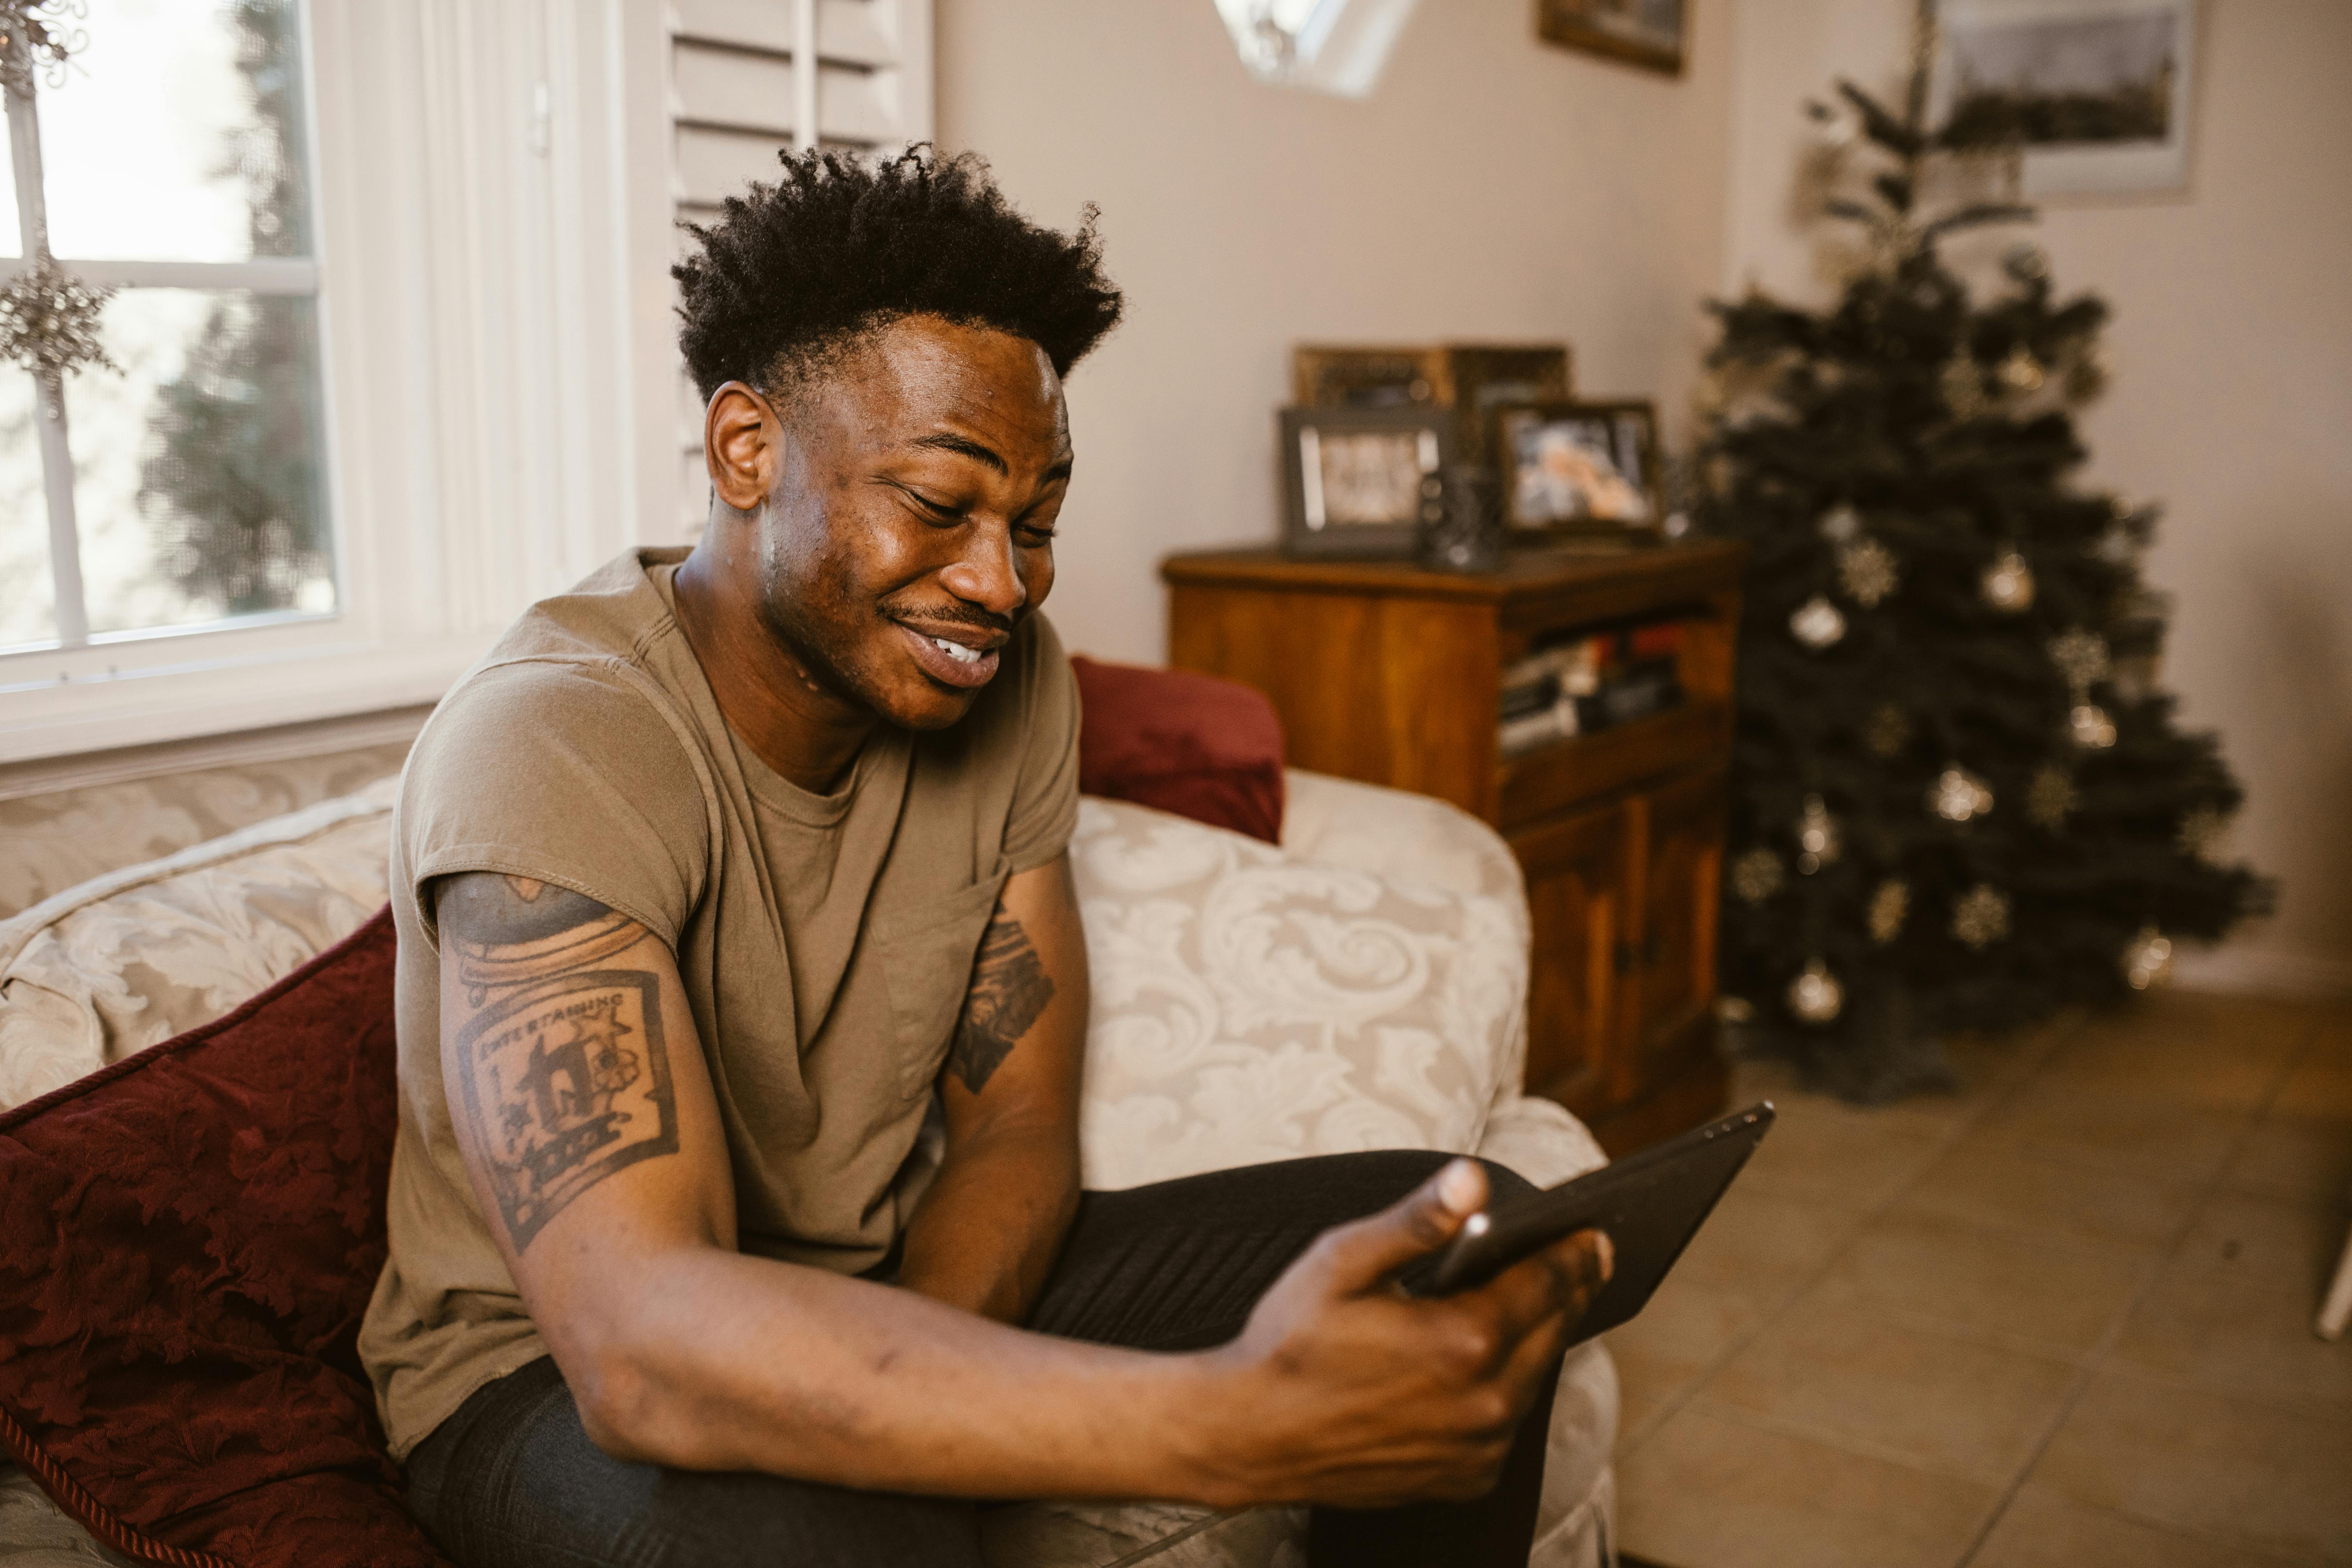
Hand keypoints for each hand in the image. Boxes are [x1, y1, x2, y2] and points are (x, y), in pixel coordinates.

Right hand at [1188, 1160, 1612, 1509]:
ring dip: (1540, 1338)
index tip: (1595, 1232)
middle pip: (1554, 1330)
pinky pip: (1507, 1425)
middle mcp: (1484, 1402)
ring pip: (1534, 1379)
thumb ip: (1417, 1220)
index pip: (1545, 1283)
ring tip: (1541, 1299)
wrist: (1248, 1435)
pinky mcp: (1463, 1478)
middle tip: (1585, 1256)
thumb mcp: (1343, 1261)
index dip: (1573, 1251)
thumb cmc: (1288, 1343)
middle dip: (1570, 1287)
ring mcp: (1477, 1448)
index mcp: (1462, 1340)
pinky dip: (1509, 1389)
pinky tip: (1491, 1362)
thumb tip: (1473, 1180)